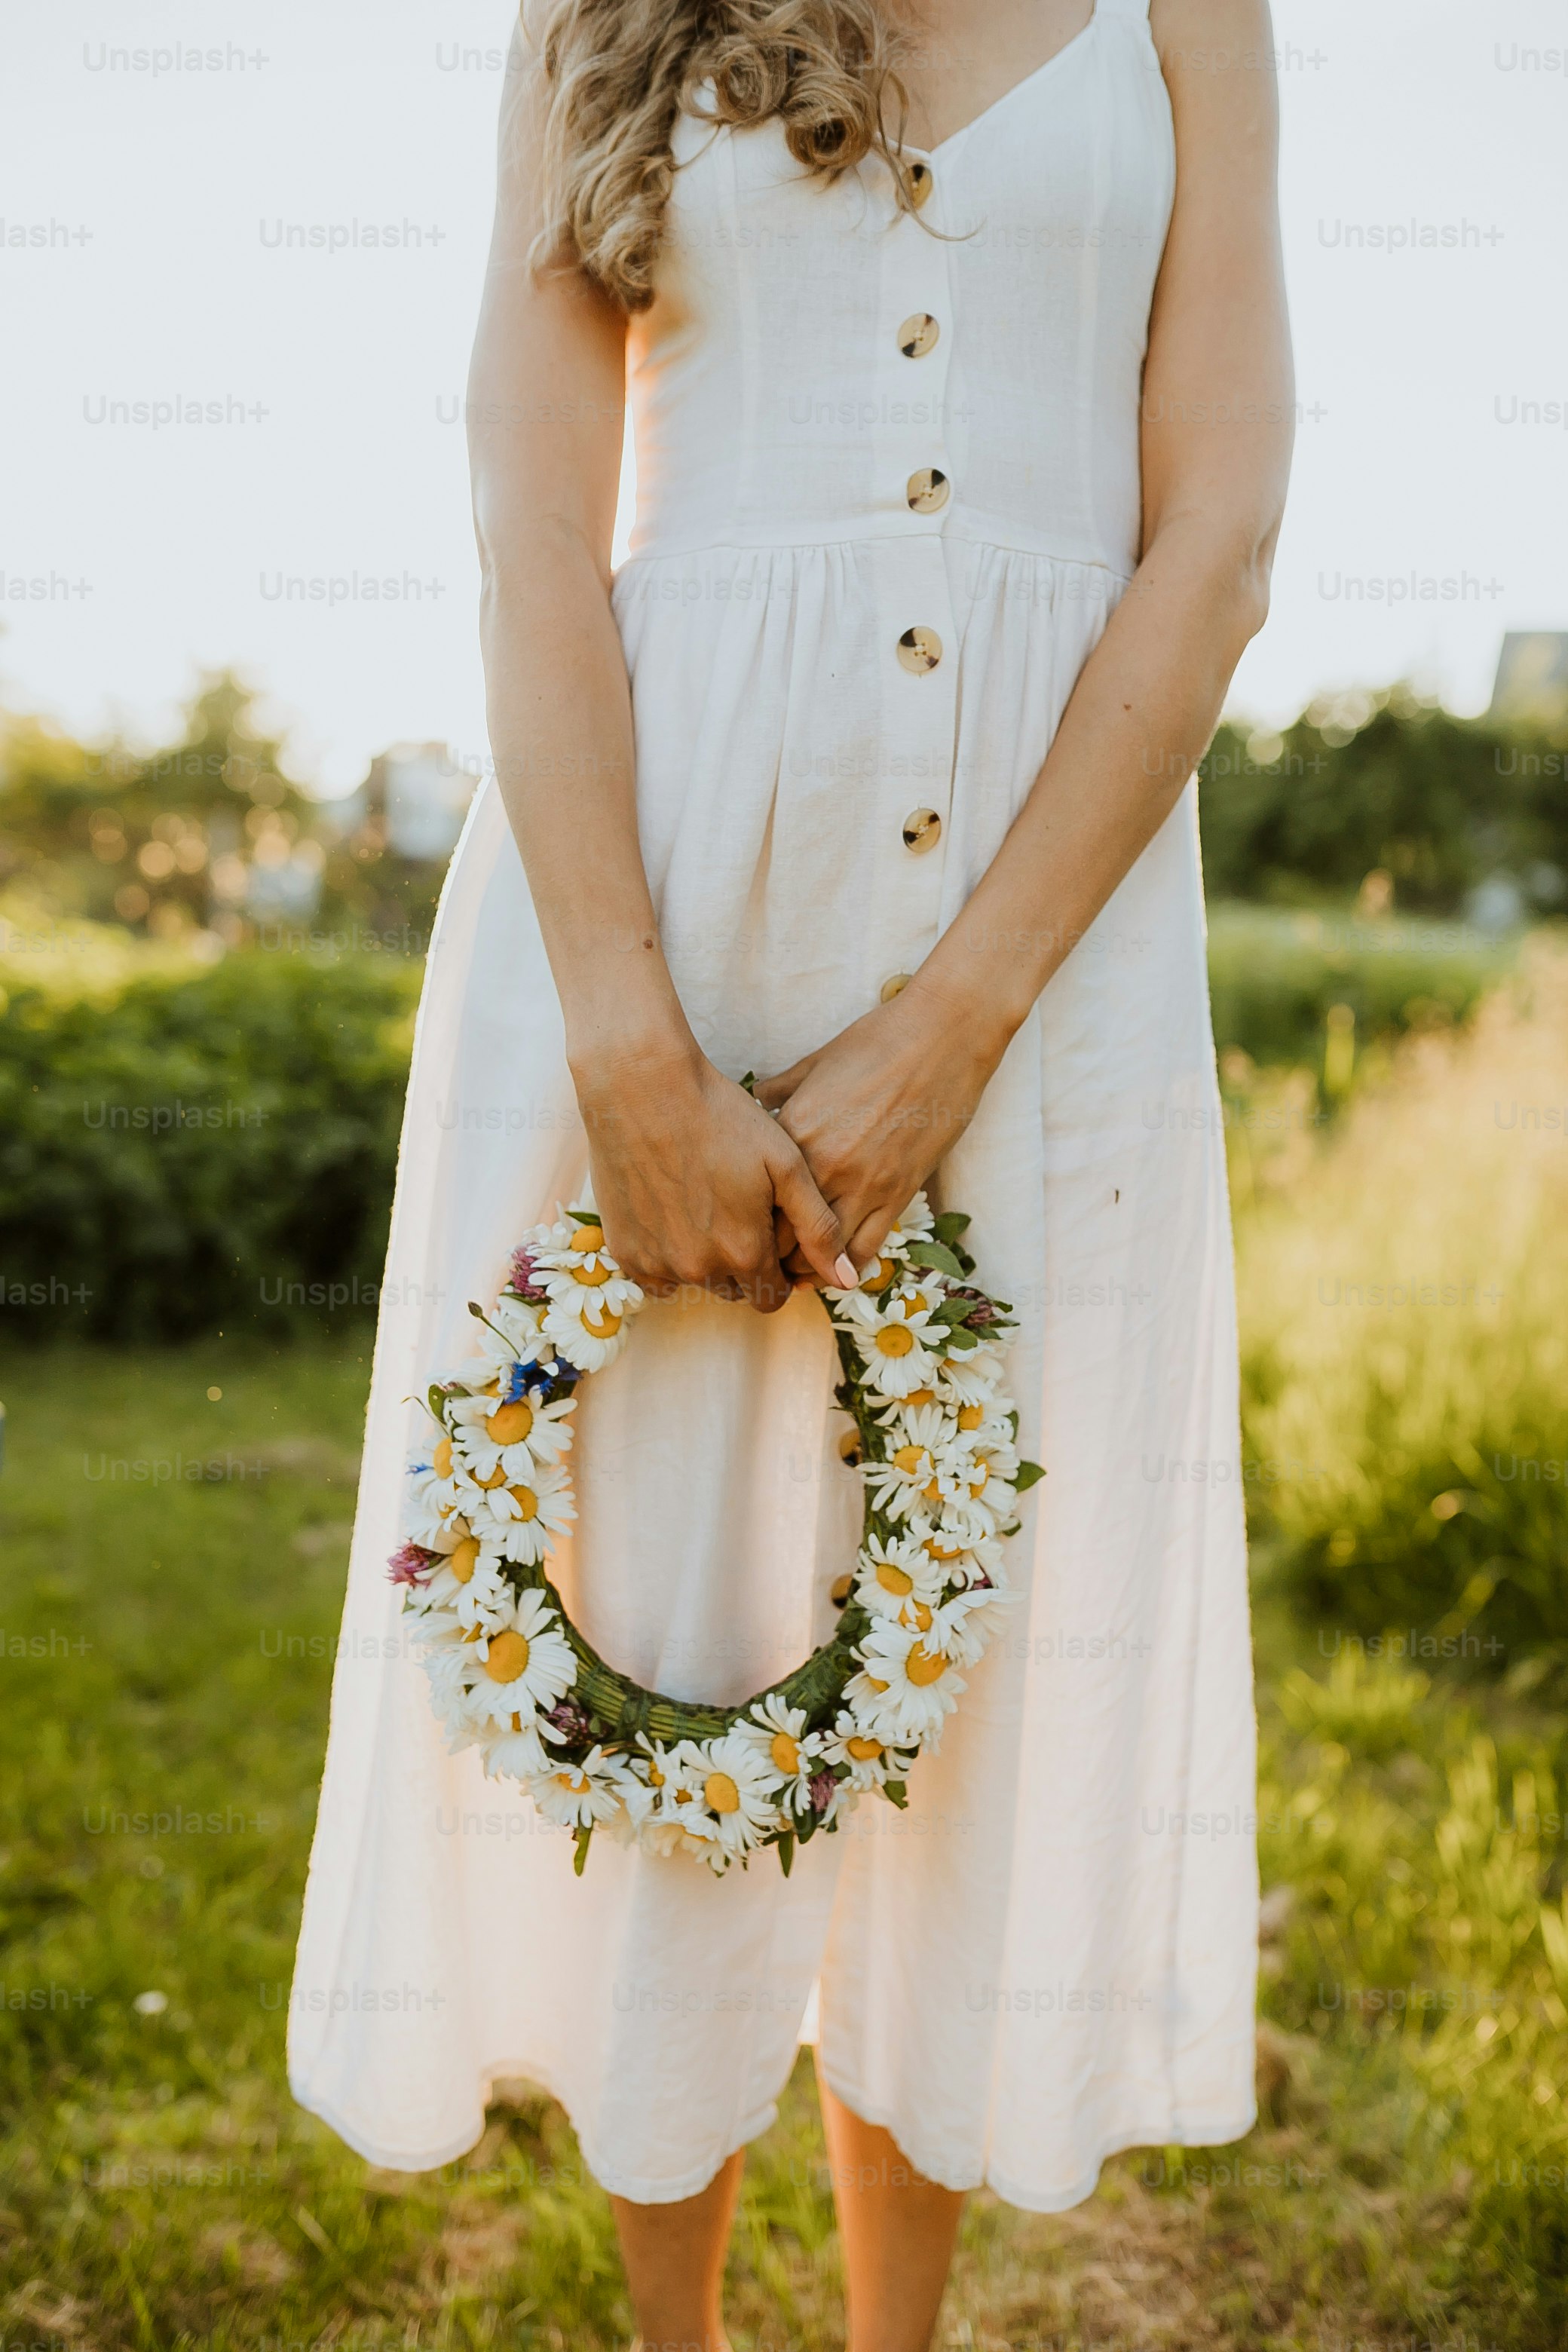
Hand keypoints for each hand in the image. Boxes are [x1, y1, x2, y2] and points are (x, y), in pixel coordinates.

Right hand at [572, 1033, 855, 1311]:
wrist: (642, 1089)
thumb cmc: (721, 1118)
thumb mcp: (785, 1164)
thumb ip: (819, 1228)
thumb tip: (846, 1280)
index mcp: (745, 1253)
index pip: (772, 1296)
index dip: (779, 1273)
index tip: (772, 1239)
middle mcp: (700, 1269)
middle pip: (733, 1290)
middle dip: (742, 1264)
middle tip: (737, 1213)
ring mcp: (658, 1263)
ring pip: (693, 1282)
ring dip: (704, 1259)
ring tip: (705, 1206)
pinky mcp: (624, 1250)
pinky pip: (654, 1276)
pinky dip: (666, 1257)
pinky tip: (673, 1216)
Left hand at [754, 979, 1010, 1281]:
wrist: (942, 1037)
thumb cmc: (878, 1041)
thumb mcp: (816, 1062)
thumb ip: (782, 1090)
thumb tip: (757, 1100)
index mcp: (792, 1132)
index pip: (754, 1194)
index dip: (745, 1216)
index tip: (745, 1223)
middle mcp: (821, 1166)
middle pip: (780, 1235)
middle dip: (769, 1252)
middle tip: (764, 1259)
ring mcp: (862, 1184)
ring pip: (821, 1254)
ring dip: (807, 1269)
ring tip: (798, 1271)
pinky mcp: (899, 1194)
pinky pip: (866, 1249)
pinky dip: (848, 1266)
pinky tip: (839, 1269)